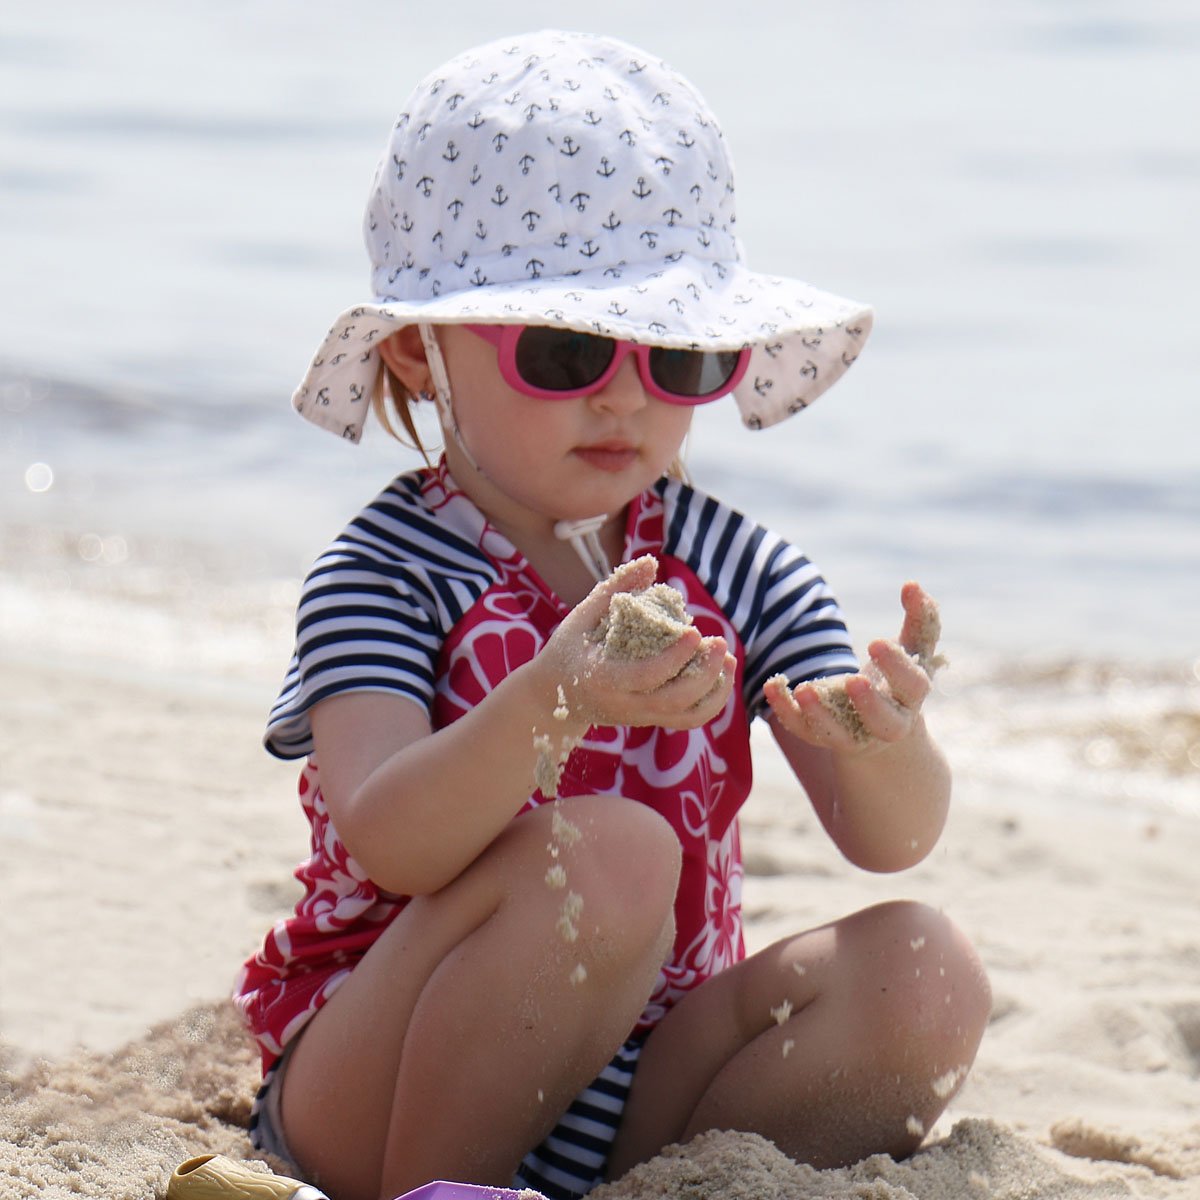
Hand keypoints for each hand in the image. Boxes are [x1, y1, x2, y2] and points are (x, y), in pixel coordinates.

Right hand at [541, 555, 735, 730]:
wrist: (553, 696)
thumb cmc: (569, 648)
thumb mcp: (582, 616)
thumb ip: (617, 588)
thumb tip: (651, 562)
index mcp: (602, 678)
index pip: (645, 675)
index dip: (673, 657)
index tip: (695, 630)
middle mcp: (623, 704)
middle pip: (673, 700)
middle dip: (704, 674)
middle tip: (721, 642)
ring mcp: (638, 717)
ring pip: (686, 716)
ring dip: (715, 690)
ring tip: (729, 659)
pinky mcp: (650, 720)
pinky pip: (688, 720)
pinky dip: (711, 702)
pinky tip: (720, 675)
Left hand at [764, 581, 942, 754]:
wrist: (878, 729)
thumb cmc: (897, 678)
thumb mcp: (913, 649)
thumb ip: (919, 618)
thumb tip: (912, 584)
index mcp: (910, 698)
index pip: (912, 685)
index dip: (897, 666)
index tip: (876, 642)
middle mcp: (885, 723)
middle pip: (883, 721)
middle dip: (869, 703)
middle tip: (853, 679)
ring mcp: (851, 734)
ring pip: (837, 733)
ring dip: (820, 714)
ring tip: (803, 689)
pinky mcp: (820, 736)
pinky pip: (800, 728)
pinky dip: (784, 710)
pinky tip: (771, 686)